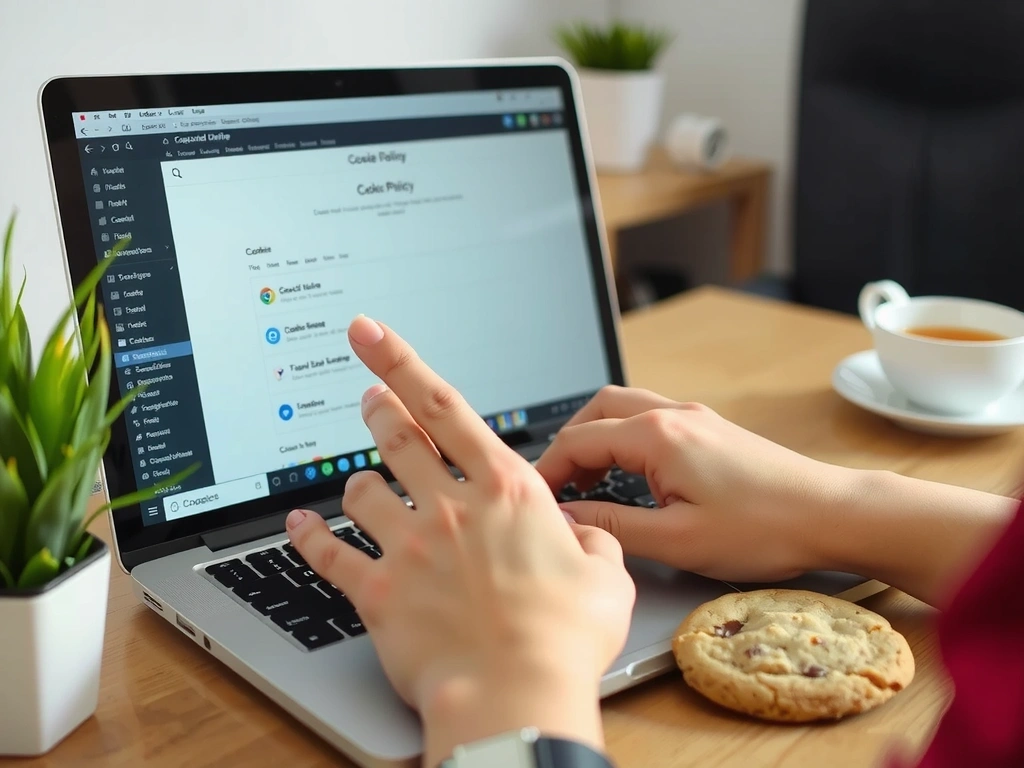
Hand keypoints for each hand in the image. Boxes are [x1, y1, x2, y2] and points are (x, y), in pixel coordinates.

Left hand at [287, 317, 634, 765]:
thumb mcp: (608, 576)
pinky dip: (309, 539)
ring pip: (361, 490)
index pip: (445, 405)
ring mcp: (409, 547)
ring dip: (355, 479)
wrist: (515, 694)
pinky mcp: (379, 593)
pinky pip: (329, 556)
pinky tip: (299, 526)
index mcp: (504, 490)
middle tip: (365, 395)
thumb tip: (586, 535)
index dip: (402, 360)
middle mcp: (450, 506)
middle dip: (377, 408)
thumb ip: (594, 541)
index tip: (371, 334)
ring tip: (354, 478)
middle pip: (397, 437)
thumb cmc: (564, 638)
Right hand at [535, 386, 852, 582]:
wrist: (831, 514)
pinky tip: (628, 475)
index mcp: (657, 436)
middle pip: (596, 409)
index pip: (578, 440)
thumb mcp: (676, 539)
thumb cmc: (763, 528)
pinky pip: (650, 419)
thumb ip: (613, 526)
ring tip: (586, 482)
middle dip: (567, 443)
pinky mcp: (711, 429)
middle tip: (556, 485)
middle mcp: (673, 415)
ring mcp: (695, 418)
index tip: (534, 499)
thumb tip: (566, 518)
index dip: (548, 470)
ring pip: (624, 409)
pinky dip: (624, 438)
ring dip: (596, 437)